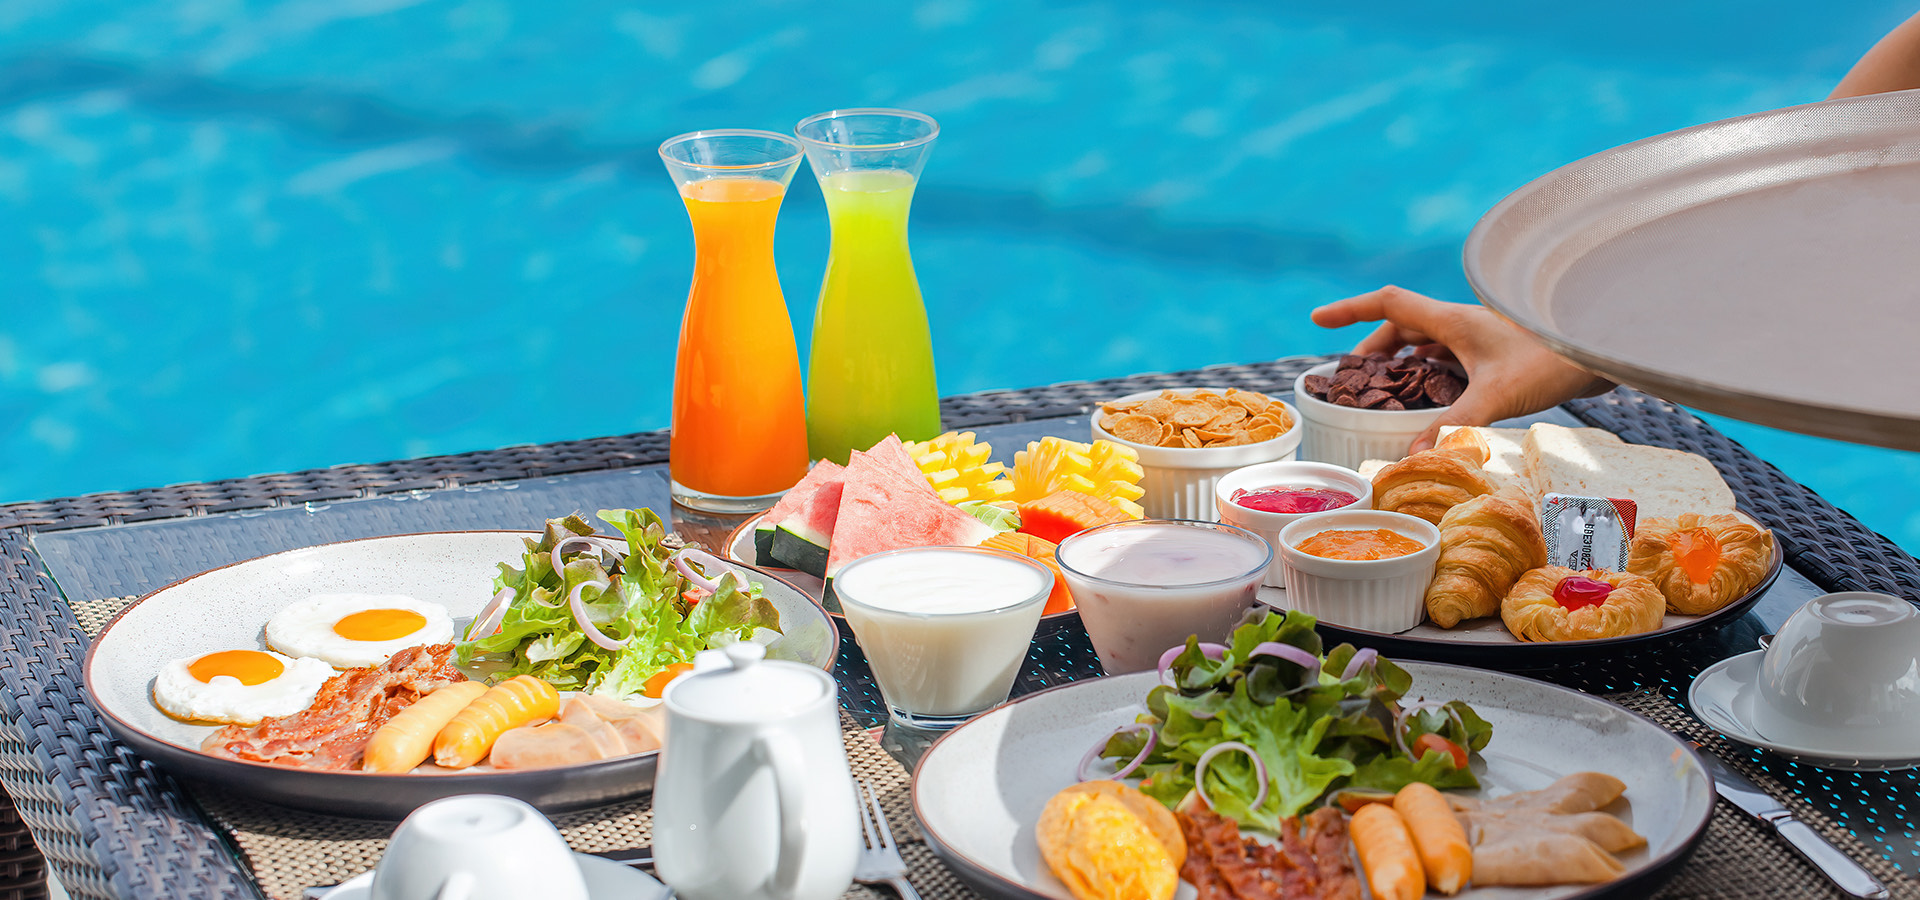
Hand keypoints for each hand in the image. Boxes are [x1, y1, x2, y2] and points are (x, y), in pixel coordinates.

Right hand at [1310, 285, 1614, 451]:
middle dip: (1371, 353)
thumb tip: (1412, 454)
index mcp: (1453, 320)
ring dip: (1400, 364)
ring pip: (1424, 343)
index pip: (1388, 304)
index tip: (1316, 320)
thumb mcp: (1497, 397)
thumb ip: (1453, 425)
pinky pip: (1445, 358)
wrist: (1601, 351)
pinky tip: (1429, 402)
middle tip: (1351, 382)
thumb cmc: (1552, 363)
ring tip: (1383, 396)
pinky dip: (1426, 375)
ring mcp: (1479, 337)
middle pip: (1401, 328)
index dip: (1349, 310)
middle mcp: (1461, 322)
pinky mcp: (1494, 353)